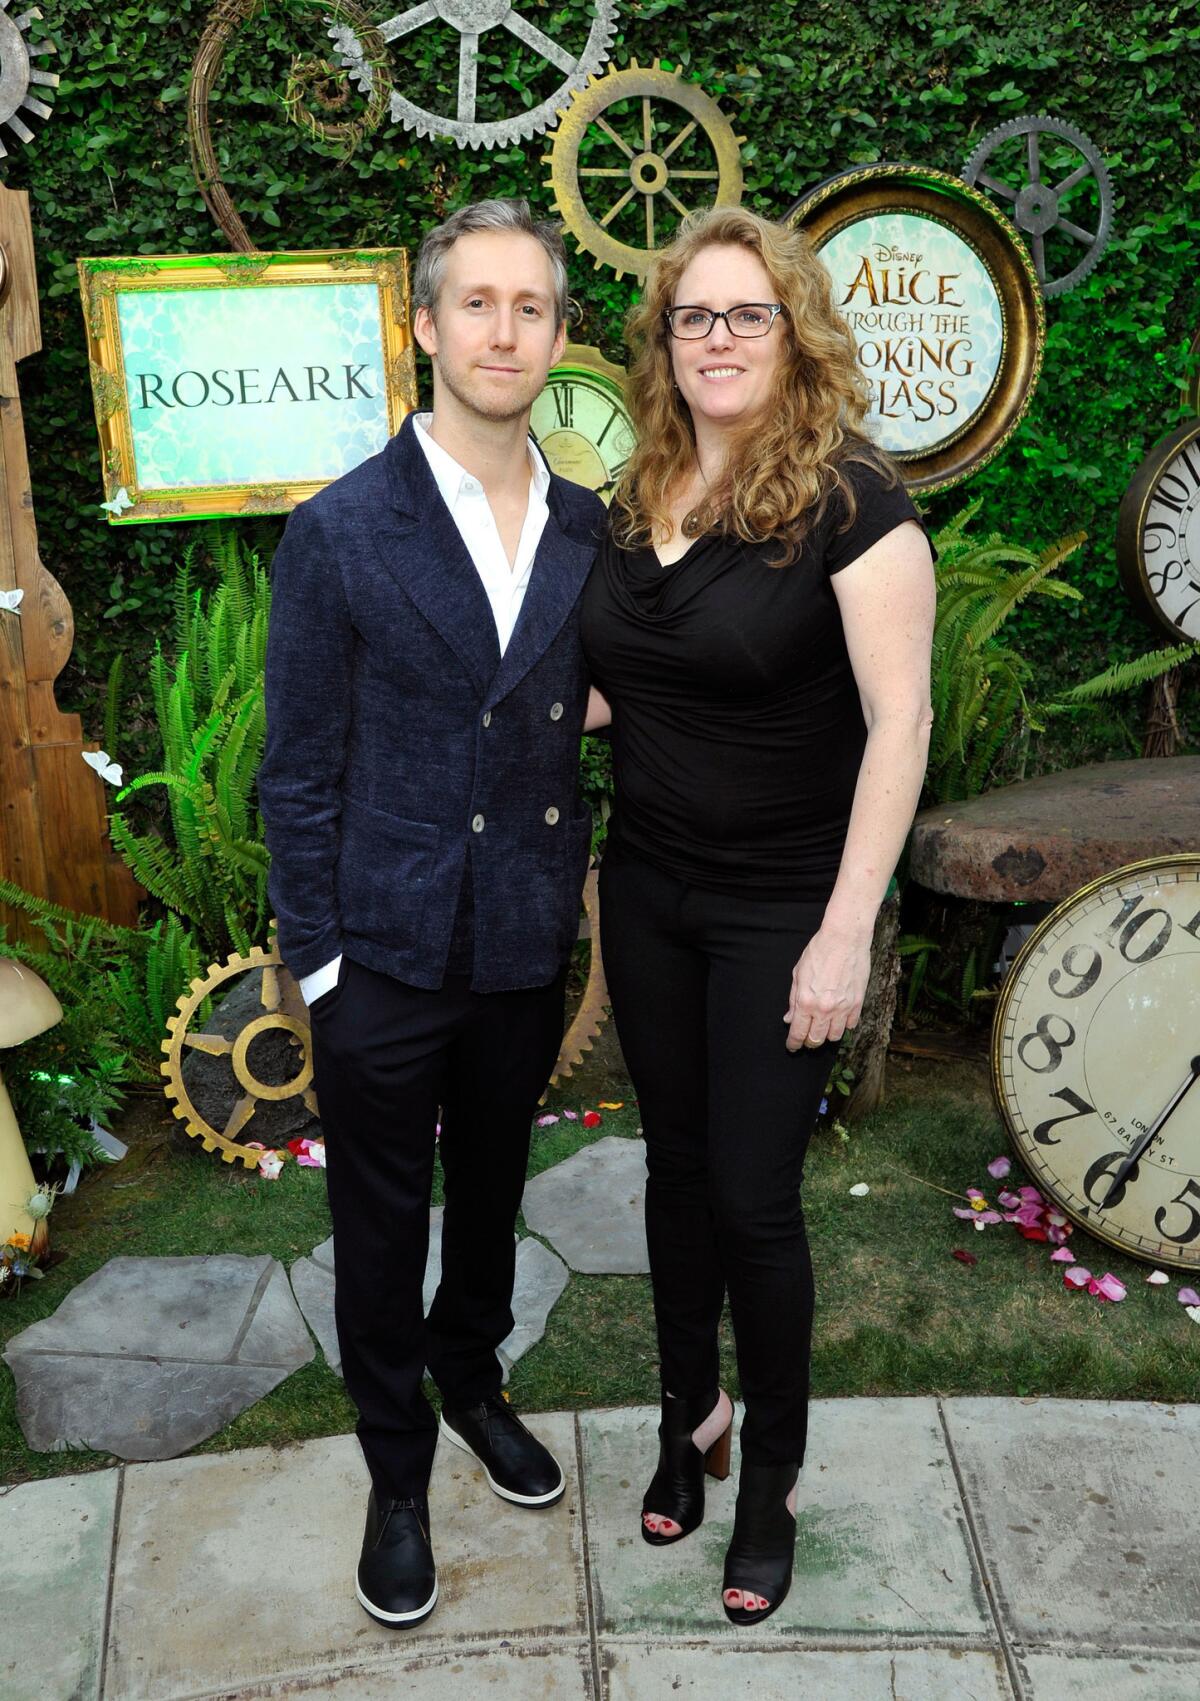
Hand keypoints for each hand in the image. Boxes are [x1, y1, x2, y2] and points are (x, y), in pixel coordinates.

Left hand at [784, 927, 870, 1051]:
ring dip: (827, 1035)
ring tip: (822, 1028)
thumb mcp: (798, 974)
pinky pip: (851, 1025)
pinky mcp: (857, 1003)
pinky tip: (838, 1018)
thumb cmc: (819, 952)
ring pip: (835, 1036)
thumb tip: (789, 1018)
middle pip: (816, 1039)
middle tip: (806, 1039)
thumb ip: (793, 999)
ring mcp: (843, 1007)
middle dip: (809, 1042)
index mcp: (806, 1002)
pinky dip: (844, 1025)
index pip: (798, 1033)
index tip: (792, 1046)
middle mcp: (824, 1009)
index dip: (794, 1043)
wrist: (844, 939)